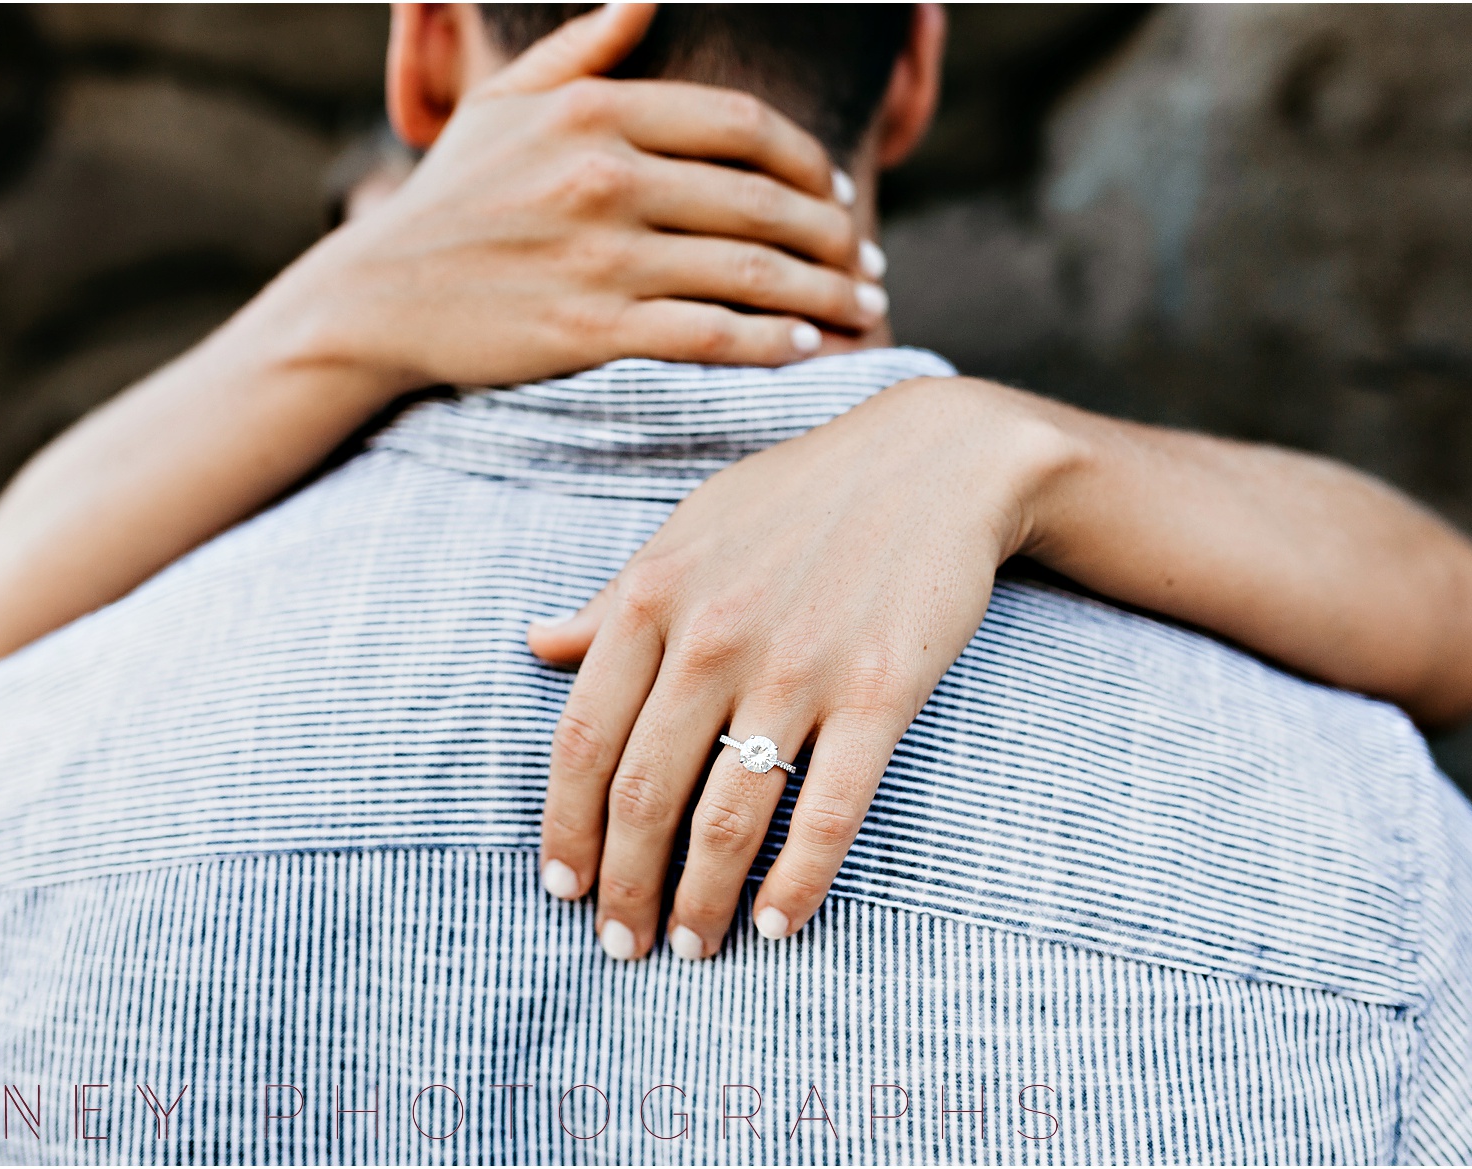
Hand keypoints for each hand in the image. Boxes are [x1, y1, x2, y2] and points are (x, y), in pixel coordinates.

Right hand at [234, 4, 885, 400]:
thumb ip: (583, 50)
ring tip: (863, 312)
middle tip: (870, 263)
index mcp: (595, 110)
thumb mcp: (505, 104)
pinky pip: (706, 334)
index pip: (744, 127)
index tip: (838, 191)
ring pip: (749, 272)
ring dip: (825, 296)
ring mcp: (598, 256)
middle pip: (763, 202)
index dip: (809, 162)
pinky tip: (802, 349)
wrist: (378, 296)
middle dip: (836, 238)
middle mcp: (603, 175)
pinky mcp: (588, 331)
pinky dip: (766, 343)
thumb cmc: (452, 197)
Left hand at [528, 377, 1080, 958]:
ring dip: (699, 901)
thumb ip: (613, 600)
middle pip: (643, 794)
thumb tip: (536, 646)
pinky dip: (796, 882)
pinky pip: (827, 811)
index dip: (565, 828)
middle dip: (624, 888)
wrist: (935, 461)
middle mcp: (713, 637)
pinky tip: (776, 924)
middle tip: (622, 945)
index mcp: (653, 596)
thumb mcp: (688, 529)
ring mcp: (797, 667)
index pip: (582, 740)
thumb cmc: (799, 497)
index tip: (562, 887)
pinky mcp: (878, 693)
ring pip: (726, 817)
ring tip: (691, 949)